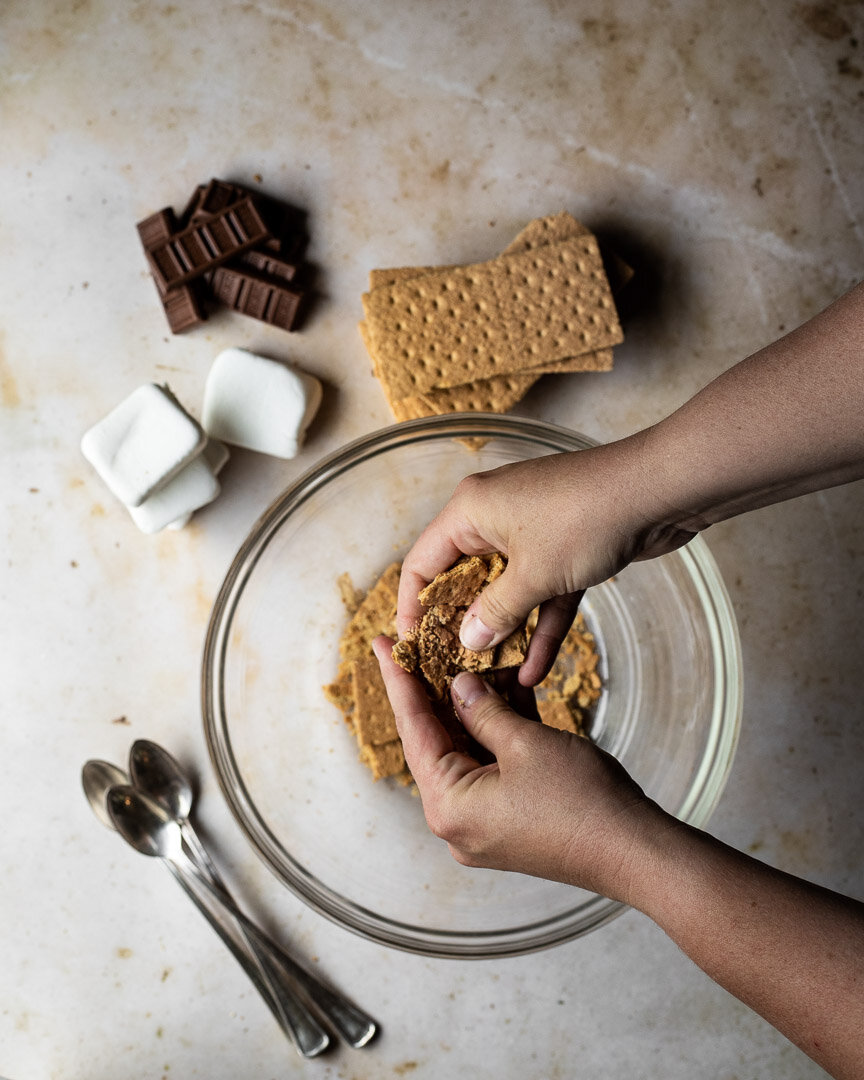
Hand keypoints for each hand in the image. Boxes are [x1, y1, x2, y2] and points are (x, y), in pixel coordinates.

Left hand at [373, 637, 671, 901]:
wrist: (635, 852)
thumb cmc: (582, 802)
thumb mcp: (526, 742)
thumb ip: (483, 711)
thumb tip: (458, 687)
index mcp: (448, 805)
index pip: (414, 730)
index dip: (398, 680)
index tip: (380, 645)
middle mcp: (457, 820)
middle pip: (437, 741)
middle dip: (437, 690)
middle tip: (420, 644)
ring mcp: (483, 823)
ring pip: (468, 750)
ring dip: (475, 707)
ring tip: (472, 659)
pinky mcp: (510, 820)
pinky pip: (493, 766)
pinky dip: (499, 731)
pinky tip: (506, 689)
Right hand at [396, 432, 695, 685]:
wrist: (659, 491)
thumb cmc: (586, 520)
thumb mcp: (533, 574)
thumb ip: (496, 612)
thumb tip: (468, 640)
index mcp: (470, 511)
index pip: (422, 563)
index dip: (413, 607)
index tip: (413, 646)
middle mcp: (494, 517)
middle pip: (463, 579)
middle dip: (462, 625)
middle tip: (454, 668)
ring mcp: (532, 532)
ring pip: (507, 590)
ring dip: (504, 631)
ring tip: (494, 676)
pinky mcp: (566, 548)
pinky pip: (543, 593)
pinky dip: (541, 626)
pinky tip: (536, 670)